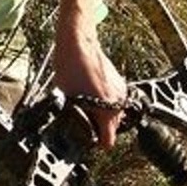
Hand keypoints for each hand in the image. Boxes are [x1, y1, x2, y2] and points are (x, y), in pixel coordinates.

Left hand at [52, 24, 126, 149]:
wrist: (78, 42)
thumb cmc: (70, 66)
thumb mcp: (65, 96)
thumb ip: (71, 115)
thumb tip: (67, 128)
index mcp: (107, 110)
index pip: (108, 141)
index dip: (96, 143)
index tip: (87, 140)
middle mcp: (118, 102)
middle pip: (111, 128)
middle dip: (98, 127)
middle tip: (82, 118)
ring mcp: (121, 92)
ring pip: (113, 114)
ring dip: (101, 113)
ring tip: (85, 103)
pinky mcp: (120, 82)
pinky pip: (114, 101)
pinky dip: (104, 101)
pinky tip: (90, 92)